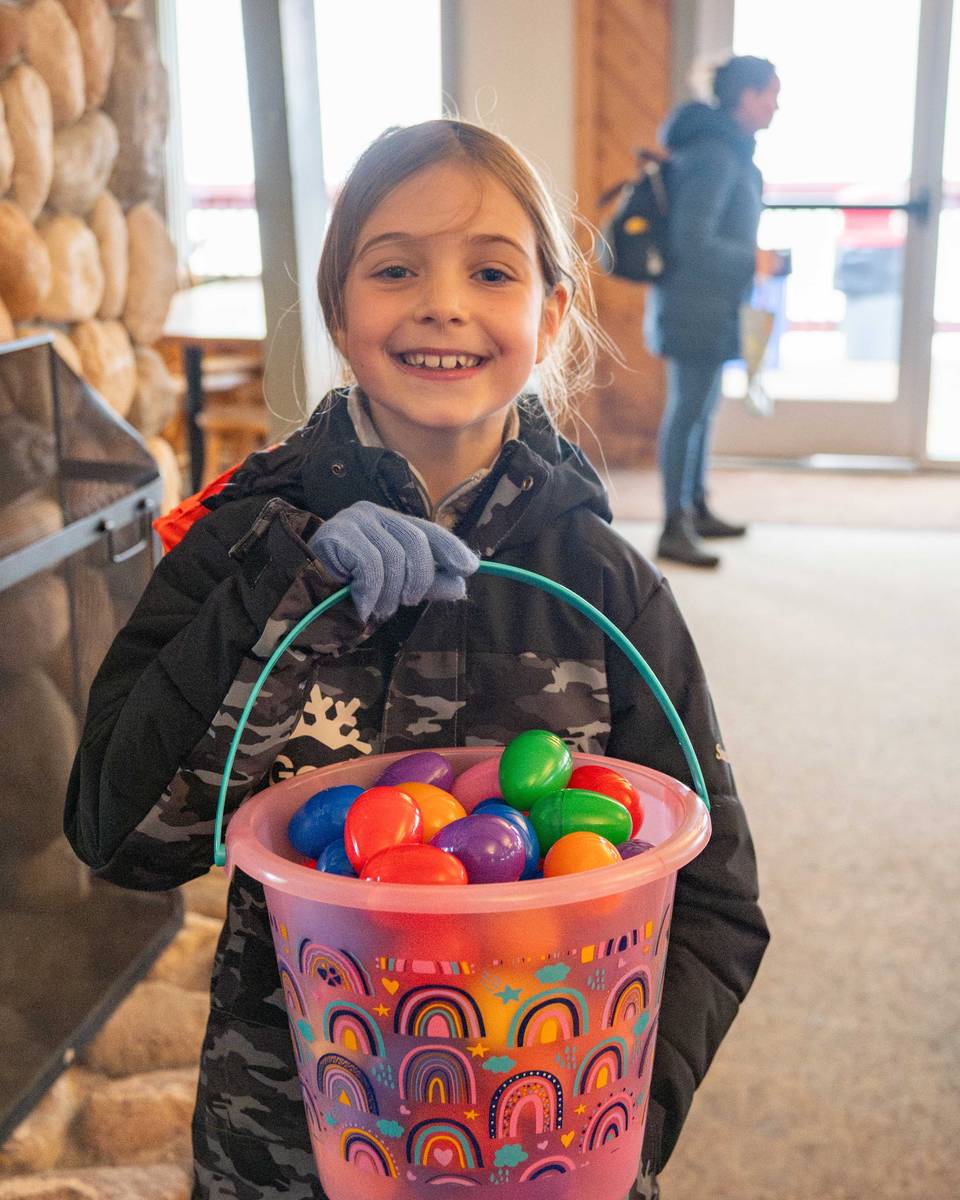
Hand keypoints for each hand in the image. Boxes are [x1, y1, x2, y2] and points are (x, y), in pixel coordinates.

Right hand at [308, 501, 479, 622]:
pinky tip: (361, 604)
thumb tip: (462, 586)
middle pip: (416, 541)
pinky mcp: (336, 534)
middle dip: (418, 579)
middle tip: (406, 603)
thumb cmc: (346, 591)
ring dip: (390, 593)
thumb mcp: (395, 588)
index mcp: (389, 523)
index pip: (428, 529)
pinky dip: (370, 593)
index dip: (451, 547)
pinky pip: (371, 566)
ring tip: (377, 608)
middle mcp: (372, 513)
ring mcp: (352, 520)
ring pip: (393, 557)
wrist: (298, 596)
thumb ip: (427, 585)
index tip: (469, 567)